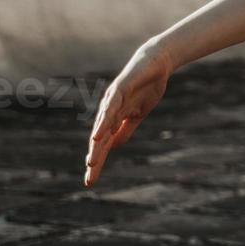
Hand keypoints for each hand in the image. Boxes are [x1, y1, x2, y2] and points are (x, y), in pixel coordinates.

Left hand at [84, 42, 173, 186]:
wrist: (155, 63)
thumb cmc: (146, 87)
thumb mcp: (137, 115)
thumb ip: (124, 129)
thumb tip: (111, 147)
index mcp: (114, 119)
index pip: (103, 145)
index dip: (97, 163)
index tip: (91, 181)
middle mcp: (108, 112)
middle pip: (98, 141)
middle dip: (95, 160)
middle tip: (89, 180)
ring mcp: (112, 101)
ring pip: (101, 127)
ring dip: (96, 146)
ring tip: (91, 163)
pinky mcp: (119, 91)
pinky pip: (110, 110)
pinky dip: (104, 123)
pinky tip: (99, 135)